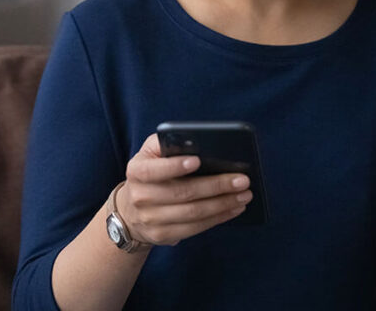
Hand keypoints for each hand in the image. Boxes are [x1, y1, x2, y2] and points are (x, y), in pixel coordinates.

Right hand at [117, 134, 251, 245]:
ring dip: (223, 204)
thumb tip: (197, 140)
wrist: (131, 211)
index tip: (197, 160)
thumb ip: (167, 142)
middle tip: (242, 180)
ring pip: (193, 213)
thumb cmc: (151, 173)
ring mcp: (151, 219)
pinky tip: (233, 208)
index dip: (174, 166)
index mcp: (136, 171)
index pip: (153, 170)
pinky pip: (195, 228)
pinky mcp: (163, 235)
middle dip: (216, 186)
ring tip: (244, 195)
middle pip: (182, 193)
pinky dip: (218, 218)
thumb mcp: (150, 153)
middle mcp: (140, 196)